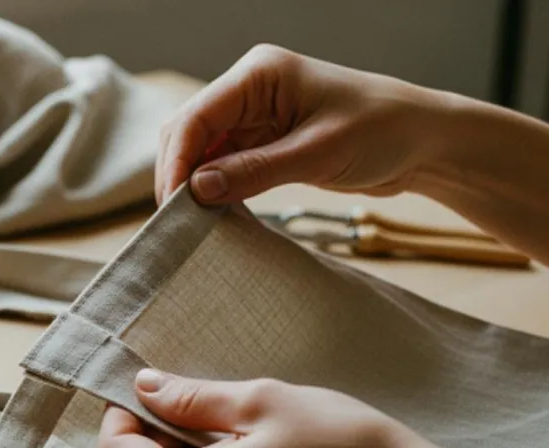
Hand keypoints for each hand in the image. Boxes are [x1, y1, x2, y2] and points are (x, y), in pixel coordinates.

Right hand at [155, 44, 447, 204]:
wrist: (425, 141)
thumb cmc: (383, 131)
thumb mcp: (318, 153)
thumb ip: (254, 171)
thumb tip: (197, 190)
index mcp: (260, 74)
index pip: (197, 116)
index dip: (177, 161)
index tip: (174, 204)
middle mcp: (250, 89)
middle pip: (189, 132)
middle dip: (179, 173)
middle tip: (181, 220)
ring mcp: (254, 115)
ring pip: (201, 151)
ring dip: (196, 184)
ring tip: (197, 221)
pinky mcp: (263, 141)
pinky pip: (223, 165)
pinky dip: (216, 189)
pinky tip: (217, 213)